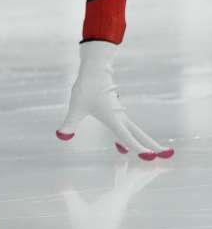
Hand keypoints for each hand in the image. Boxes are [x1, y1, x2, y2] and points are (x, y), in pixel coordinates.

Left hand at [56, 41, 172, 159]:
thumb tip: (60, 136)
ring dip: (143, 142)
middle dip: (152, 146)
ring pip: (135, 130)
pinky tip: (121, 146)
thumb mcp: (75, 108)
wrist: (94, 70)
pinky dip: (129, 137)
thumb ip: (69, 124)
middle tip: (167, 155)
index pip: (128, 138)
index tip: (151, 158)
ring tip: (151, 154)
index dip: (139, 149)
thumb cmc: (86, 88)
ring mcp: (119, 113)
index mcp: (113, 119)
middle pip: (139, 134)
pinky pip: (126, 127)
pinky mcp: (116, 109)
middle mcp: (119, 117)